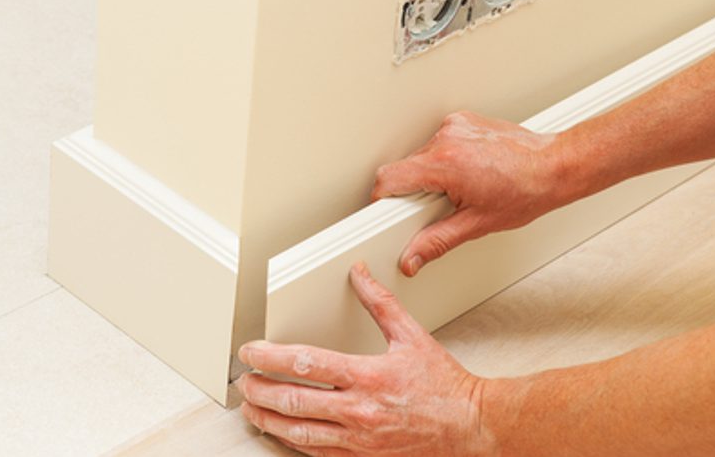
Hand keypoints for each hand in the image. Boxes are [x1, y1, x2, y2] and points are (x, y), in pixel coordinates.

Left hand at [236, 263, 499, 456]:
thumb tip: (360, 275)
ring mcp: (359, 441)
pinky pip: (317, 454)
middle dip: (259, 391)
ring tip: (252, 409)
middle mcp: (359, 411)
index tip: (252, 351)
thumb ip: (382, 304)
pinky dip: (293, 443)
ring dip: (268, 420)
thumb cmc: (445, 387)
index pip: (306, 364)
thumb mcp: (413, 337)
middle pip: (293, 402)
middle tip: (244, 381)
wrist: (470, 428)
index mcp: (368, 376)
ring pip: (298, 433)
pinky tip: (283, 434)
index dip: (271, 357)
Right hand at [372, 110, 579, 276]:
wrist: (554, 167)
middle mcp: (447, 138)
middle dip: (414, 191)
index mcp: (445, 163)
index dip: (382, 199)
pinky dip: (446, 159)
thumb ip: (436, 241)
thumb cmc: (526, 191)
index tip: (385, 211)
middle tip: (440, 206)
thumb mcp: (476, 224)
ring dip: (431, 174)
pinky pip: (439, 142)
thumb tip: (412, 257)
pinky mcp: (464, 121)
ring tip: (462, 188)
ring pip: (421, 155)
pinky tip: (469, 172)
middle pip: (405, 167)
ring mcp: (456, 126)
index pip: (389, 178)